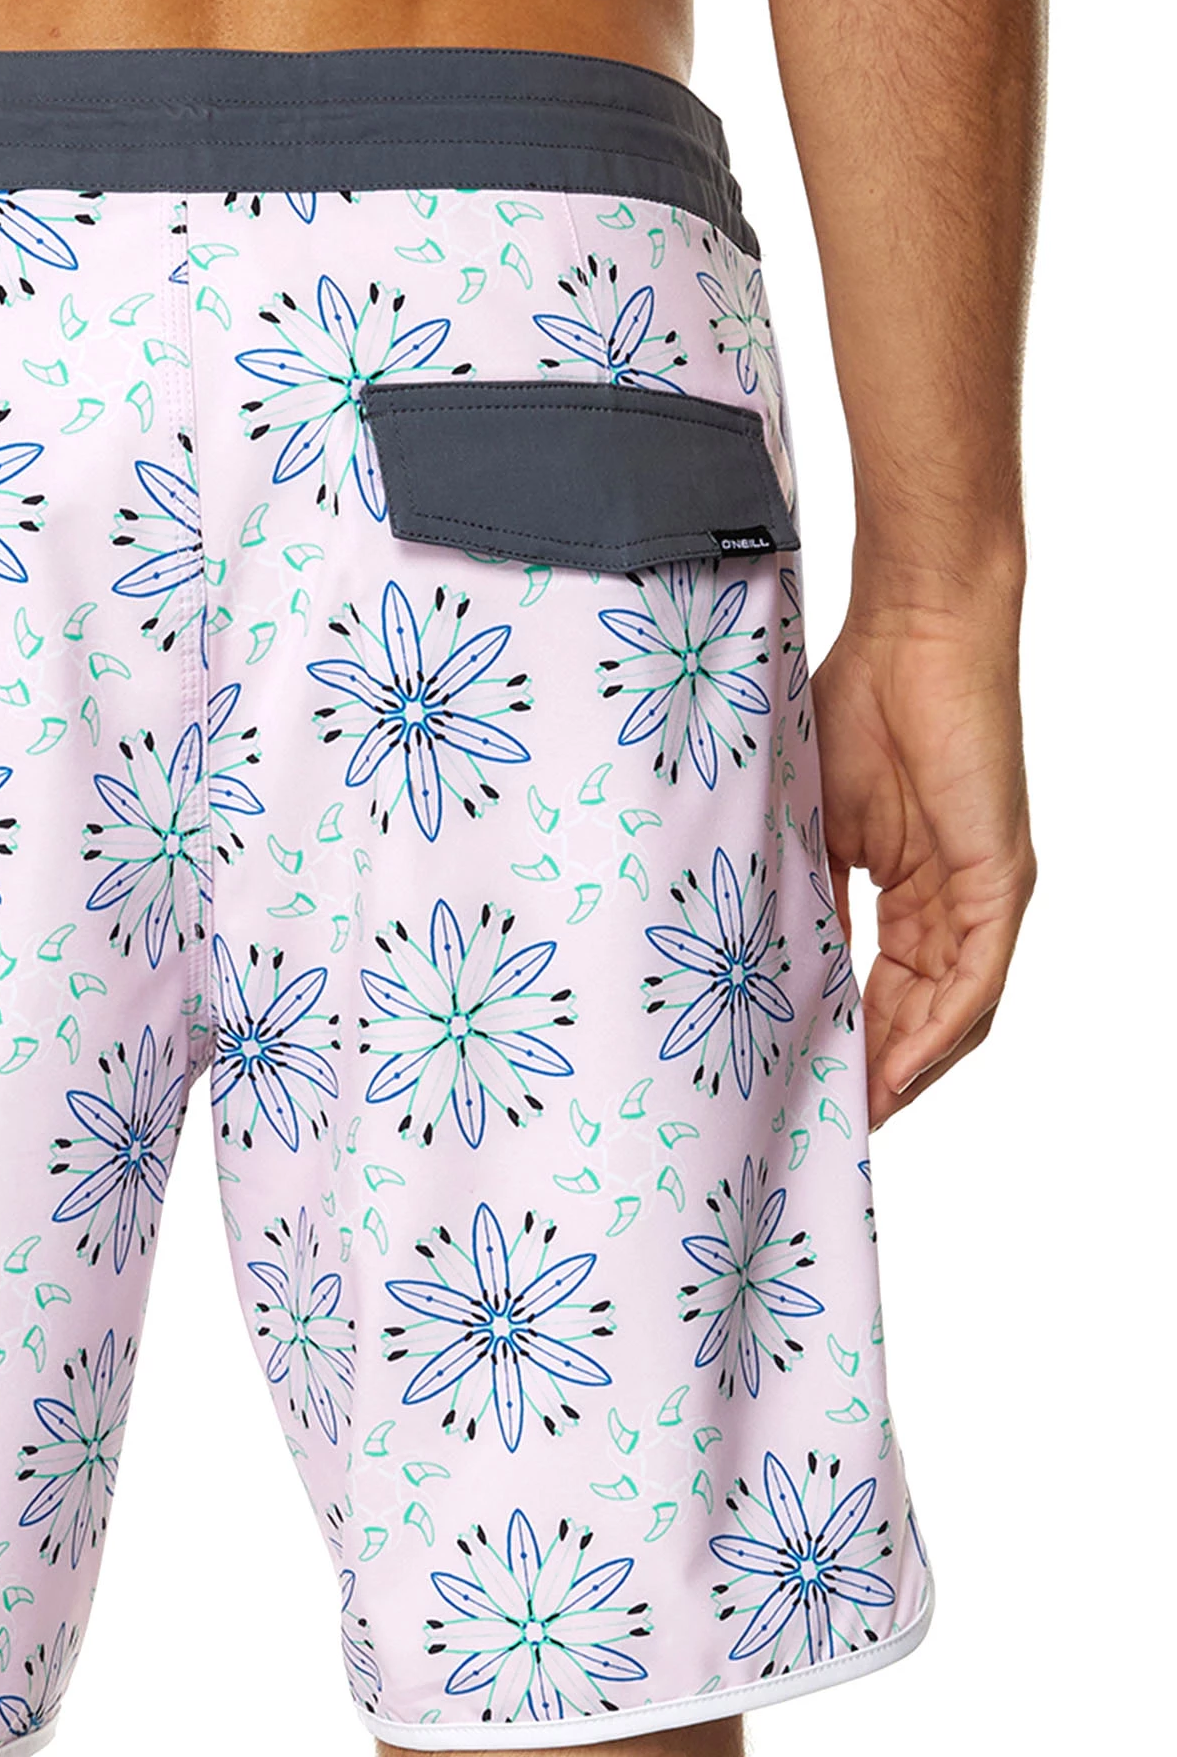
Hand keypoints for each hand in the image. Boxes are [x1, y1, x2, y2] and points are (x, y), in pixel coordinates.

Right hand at [812, 584, 1035, 1126]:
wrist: (912, 633)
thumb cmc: (854, 703)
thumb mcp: (808, 820)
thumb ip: (800, 889)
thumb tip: (758, 962)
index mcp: (909, 887)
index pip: (881, 985)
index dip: (846, 1040)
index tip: (800, 1086)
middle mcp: (954, 900)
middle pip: (919, 1013)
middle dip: (876, 1073)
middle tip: (823, 1123)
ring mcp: (980, 892)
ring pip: (953, 1010)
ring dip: (908, 1069)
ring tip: (857, 1116)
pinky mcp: (999, 878)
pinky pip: (975, 978)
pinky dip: (938, 1031)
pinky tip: (899, 1071)